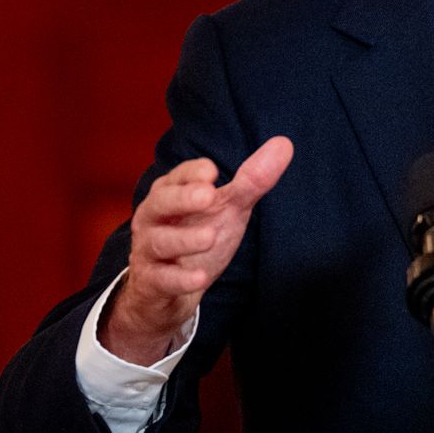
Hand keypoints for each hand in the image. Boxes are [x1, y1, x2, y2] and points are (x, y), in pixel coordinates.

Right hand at [100, 136, 293, 363]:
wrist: (169, 288)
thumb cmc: (195, 235)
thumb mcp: (227, 208)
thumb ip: (251, 180)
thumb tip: (284, 144)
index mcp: (170, 193)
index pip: (177, 176)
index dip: (193, 173)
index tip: (213, 172)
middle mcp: (154, 218)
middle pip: (161, 202)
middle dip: (183, 198)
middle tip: (209, 195)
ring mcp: (149, 250)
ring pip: (160, 242)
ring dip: (184, 239)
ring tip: (210, 237)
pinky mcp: (151, 282)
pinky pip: (162, 280)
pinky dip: (179, 279)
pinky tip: (200, 278)